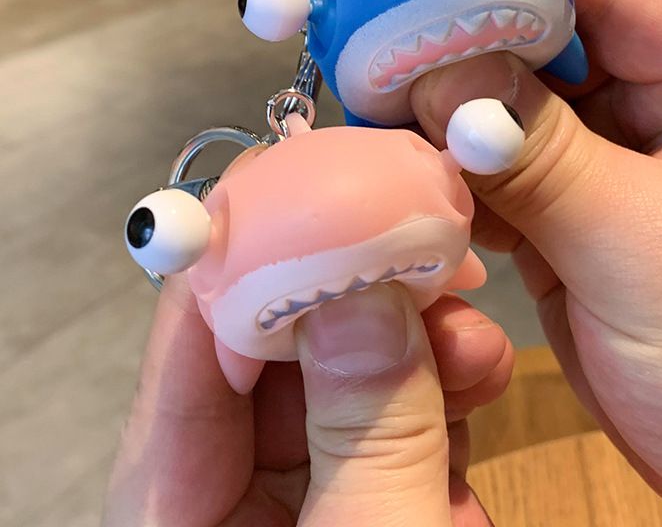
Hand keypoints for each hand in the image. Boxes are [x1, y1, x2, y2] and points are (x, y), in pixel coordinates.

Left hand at [103, 277, 511, 525]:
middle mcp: (227, 491)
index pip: (189, 346)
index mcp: (175, 510)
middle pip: (279, 353)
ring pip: (344, 377)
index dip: (243, 249)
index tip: (310, 177)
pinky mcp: (359, 500)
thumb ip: (369, 430)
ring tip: (475, 339)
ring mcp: (301, 494)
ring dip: (415, 345)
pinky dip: (437, 395)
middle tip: (426, 255)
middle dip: (359, 298)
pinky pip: (386, 421)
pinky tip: (477, 384)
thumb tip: (363, 283)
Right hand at [407, 0, 661, 525]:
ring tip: (362, 103)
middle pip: (541, 40)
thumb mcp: (651, 246)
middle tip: (359, 41)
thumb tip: (441, 77)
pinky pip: (498, 175)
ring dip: (440, 113)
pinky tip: (398, 169)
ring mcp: (611, 162)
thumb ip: (544, 158)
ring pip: (508, 109)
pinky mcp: (574, 216)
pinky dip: (449, 175)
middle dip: (453, 43)